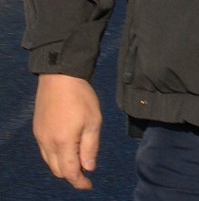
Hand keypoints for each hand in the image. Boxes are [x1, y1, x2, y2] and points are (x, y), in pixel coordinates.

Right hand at [33, 73, 102, 189]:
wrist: (60, 77)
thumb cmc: (81, 98)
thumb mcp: (94, 122)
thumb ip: (90, 147)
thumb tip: (89, 168)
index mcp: (63, 143)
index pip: (70, 172)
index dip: (80, 182)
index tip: (89, 186)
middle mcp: (47, 143)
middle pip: (58, 170)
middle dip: (72, 175)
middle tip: (87, 172)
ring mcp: (40, 137)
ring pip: (50, 162)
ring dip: (63, 166)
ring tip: (79, 161)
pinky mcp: (38, 130)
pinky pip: (45, 152)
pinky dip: (56, 156)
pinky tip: (68, 149)